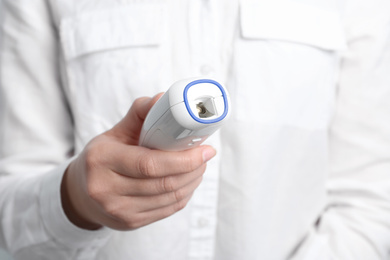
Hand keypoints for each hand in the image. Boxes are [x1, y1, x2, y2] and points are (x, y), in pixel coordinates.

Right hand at [61, 94, 215, 229]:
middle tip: (206, 155)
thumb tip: (163, 99)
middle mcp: (107, 189)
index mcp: (103, 160)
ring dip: (192, 181)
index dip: (183, 159)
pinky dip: (184, 194)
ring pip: (169, 198)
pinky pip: (167, 210)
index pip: (149, 163)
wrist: (81, 193)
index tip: (204, 150)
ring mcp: (118, 210)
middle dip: (193, 169)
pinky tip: (188, 182)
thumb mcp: (115, 132)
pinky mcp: (130, 222)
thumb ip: (140, 113)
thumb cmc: (102, 158)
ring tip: (199, 166)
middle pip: (164, 183)